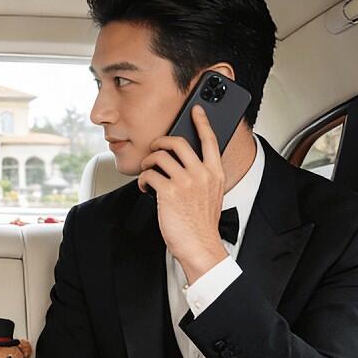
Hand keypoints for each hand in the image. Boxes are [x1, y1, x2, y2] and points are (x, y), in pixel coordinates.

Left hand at [136, 105, 228, 282]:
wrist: (200, 246)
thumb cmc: (202, 225)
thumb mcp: (211, 195)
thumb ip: (203, 177)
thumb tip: (185, 165)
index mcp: (215, 173)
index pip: (210, 140)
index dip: (201, 122)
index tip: (196, 110)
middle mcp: (201, 173)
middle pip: (178, 142)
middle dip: (161, 142)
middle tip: (155, 148)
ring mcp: (185, 182)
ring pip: (160, 156)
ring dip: (148, 162)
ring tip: (148, 171)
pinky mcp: (168, 192)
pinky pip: (149, 175)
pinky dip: (143, 180)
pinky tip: (146, 188)